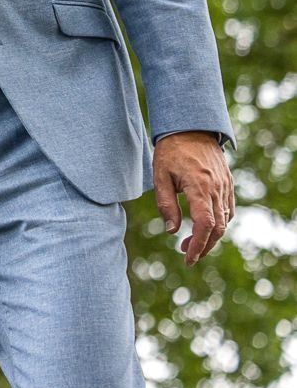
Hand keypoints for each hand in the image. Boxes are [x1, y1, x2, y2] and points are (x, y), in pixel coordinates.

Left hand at [153, 131, 233, 265]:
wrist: (191, 128)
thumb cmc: (170, 151)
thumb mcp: (160, 176)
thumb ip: (166, 204)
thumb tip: (172, 230)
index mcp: (199, 187)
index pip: (205, 224)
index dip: (198, 245)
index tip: (188, 258)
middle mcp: (216, 189)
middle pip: (218, 227)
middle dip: (205, 246)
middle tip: (188, 255)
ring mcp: (225, 186)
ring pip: (225, 220)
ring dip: (211, 236)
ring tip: (192, 244)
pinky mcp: (227, 183)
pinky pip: (228, 209)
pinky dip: (219, 223)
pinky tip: (205, 226)